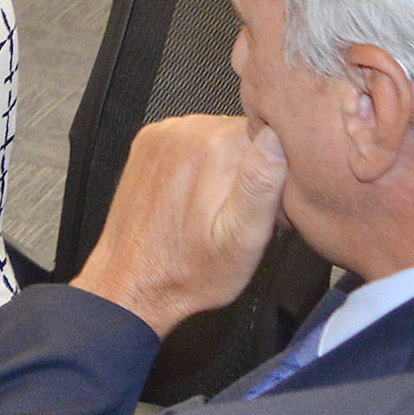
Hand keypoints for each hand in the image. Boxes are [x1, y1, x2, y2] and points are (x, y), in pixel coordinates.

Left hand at [69, 116, 289, 336]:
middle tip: (237, 211)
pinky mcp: (148, 144)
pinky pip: (191, 140)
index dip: (279, 169)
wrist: (134, 282)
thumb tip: (277, 140)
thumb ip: (262, 185)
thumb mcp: (243, 239)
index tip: (265, 202)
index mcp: (214, 148)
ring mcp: (163, 136)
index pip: (273, 135)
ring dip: (224, 165)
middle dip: (250, 168)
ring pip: (219, 135)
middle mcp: (186, 132)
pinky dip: (198, 163)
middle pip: (245, 133)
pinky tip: (193, 196)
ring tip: (212, 207)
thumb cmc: (189, 271)